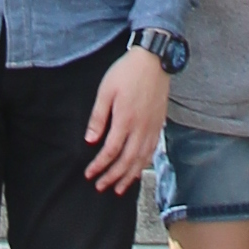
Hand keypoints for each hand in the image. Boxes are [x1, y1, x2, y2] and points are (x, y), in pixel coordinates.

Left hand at [82, 44, 170, 195]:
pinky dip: (144, 164)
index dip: (99, 165)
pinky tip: (138, 170)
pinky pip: (152, 150)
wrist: (154, 60)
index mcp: (125, 119)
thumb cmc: (126, 72)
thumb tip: (91, 140)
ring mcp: (152, 127)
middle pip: (127, 160)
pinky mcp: (159, 124)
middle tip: (101, 187)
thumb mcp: (106, 90)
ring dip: (130, 176)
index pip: (111, 151)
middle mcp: (141, 127)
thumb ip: (98, 117)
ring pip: (142, 159)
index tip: (90, 174)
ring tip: (119, 188)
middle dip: (113, 176)